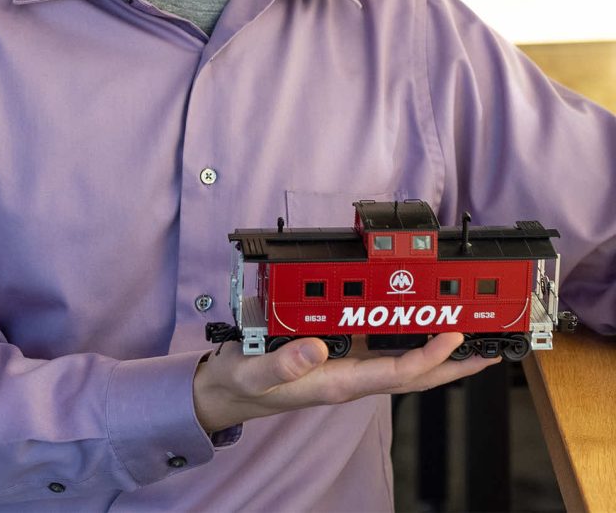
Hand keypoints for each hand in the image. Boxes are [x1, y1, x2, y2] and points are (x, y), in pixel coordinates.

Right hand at [193, 333, 498, 433]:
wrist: (228, 389)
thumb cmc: (243, 380)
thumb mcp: (255, 370)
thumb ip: (285, 362)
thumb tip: (318, 347)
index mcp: (338, 382)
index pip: (397, 374)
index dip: (431, 356)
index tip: (455, 336)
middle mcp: (351, 377)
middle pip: (415, 375)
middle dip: (455, 365)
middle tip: (490, 349)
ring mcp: (348, 368)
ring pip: (404, 363)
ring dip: (439, 354)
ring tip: (469, 339)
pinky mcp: (340, 356)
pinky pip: (384, 351)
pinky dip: (408, 340)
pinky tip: (418, 328)